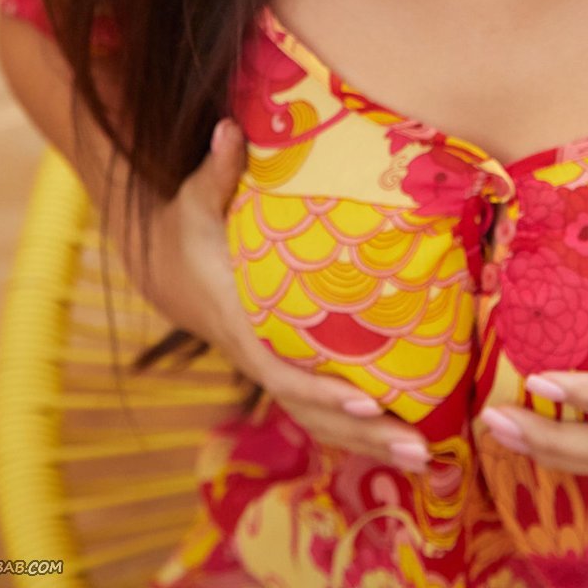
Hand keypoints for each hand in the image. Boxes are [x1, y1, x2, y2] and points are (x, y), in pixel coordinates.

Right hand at [126, 119, 432, 475]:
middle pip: (310, 410)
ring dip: (366, 443)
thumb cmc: (186, 223)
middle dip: (362, 434)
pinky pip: (316, 408)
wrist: (162, 262)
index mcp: (238, 319)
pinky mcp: (279, 365)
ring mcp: (268, 365)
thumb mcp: (196, 194)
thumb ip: (218, 168)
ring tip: (424, 459)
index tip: (364, 399)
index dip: (320, 390)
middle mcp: (256, 353)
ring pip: (316, 420)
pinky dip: (351, 430)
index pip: (280, 368)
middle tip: (420, 451)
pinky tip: (394, 441)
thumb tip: (229, 128)